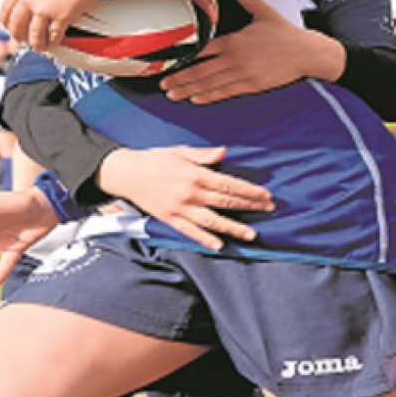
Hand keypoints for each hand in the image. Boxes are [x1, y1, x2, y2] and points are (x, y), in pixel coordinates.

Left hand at [0, 0, 97, 50]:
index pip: (6, 8)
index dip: (5, 20)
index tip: (7, 26)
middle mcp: (30, 2)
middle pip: (17, 24)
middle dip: (17, 35)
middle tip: (20, 40)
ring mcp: (45, 12)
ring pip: (34, 34)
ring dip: (35, 43)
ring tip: (37, 46)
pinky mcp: (61, 19)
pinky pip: (52, 36)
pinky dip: (52, 42)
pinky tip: (53, 43)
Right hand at [98, 146, 273, 250]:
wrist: (126, 174)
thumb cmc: (155, 159)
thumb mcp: (179, 151)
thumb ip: (202, 155)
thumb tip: (223, 152)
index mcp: (195, 175)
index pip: (229, 185)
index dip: (250, 191)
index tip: (266, 195)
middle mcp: (190, 194)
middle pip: (226, 203)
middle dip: (250, 206)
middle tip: (269, 209)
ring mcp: (180, 209)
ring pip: (212, 221)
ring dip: (234, 228)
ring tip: (252, 234)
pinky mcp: (170, 219)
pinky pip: (190, 232)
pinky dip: (205, 239)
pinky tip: (219, 245)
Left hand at [159, 0, 342, 103]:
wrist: (306, 54)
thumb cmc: (285, 33)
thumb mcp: (264, 12)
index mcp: (234, 41)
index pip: (203, 49)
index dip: (184, 55)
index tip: (168, 60)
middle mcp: (235, 59)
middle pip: (201, 71)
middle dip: (180, 78)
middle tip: (163, 84)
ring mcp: (243, 75)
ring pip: (210, 85)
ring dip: (189, 90)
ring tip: (173, 95)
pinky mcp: (252, 86)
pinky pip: (226, 92)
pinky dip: (209, 96)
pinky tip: (196, 99)